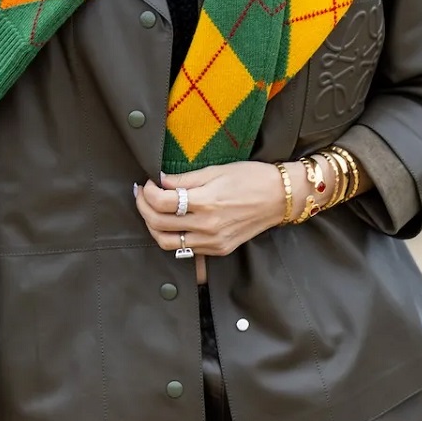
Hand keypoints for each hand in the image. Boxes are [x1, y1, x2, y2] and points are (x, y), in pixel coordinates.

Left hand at [134, 163, 286, 257]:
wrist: (280, 198)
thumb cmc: (251, 178)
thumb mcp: (216, 170)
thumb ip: (184, 179)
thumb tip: (160, 181)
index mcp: (206, 202)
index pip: (161, 202)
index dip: (147, 192)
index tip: (146, 183)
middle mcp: (207, 225)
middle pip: (158, 223)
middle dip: (143, 207)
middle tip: (142, 195)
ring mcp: (213, 241)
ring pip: (166, 242)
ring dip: (153, 227)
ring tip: (152, 211)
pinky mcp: (219, 249)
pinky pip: (186, 249)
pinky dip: (172, 237)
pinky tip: (172, 223)